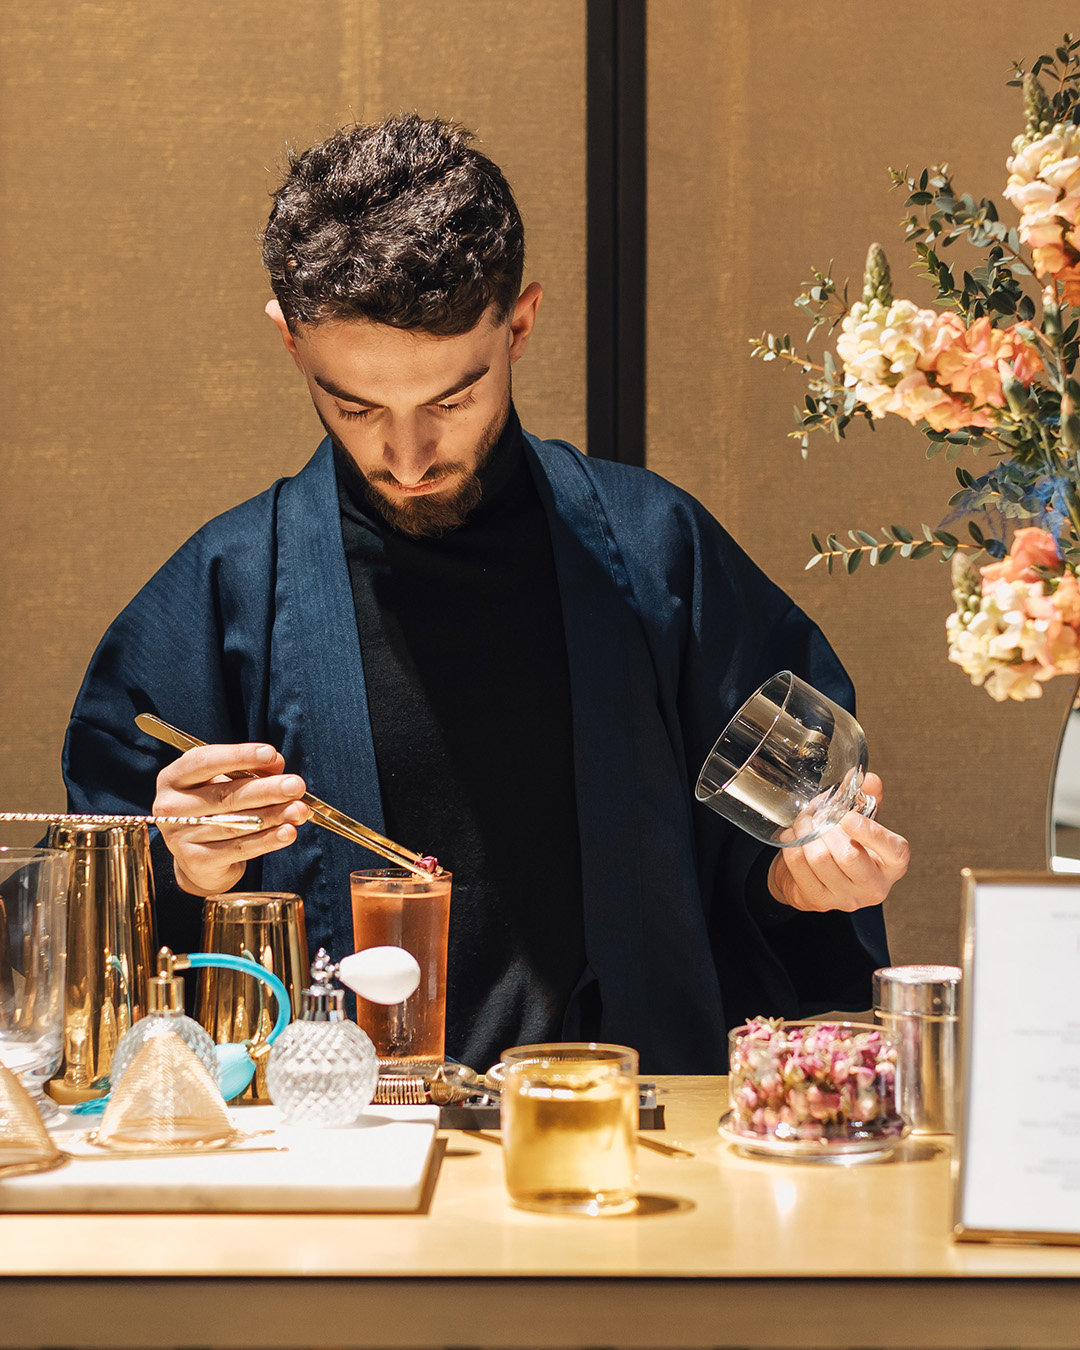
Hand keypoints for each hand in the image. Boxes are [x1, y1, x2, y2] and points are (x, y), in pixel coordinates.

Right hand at [152, 743, 309, 896]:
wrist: (199, 857)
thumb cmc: (215, 808)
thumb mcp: (225, 782)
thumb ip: (250, 769)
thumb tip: (276, 763)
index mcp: (173, 777)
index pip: (204, 761)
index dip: (239, 756)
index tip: (271, 753)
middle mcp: (170, 806)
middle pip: (224, 795)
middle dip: (267, 789)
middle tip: (296, 785)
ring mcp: (179, 837)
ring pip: (235, 823)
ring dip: (273, 815)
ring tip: (299, 810)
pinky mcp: (196, 862)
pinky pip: (239, 849)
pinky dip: (268, 840)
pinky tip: (288, 832)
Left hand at [766, 773, 908, 912]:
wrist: (817, 879)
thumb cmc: (847, 845)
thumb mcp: (861, 821)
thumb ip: (867, 798)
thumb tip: (868, 779)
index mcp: (893, 864)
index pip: (895, 851)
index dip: (872, 833)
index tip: (848, 817)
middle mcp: (874, 887)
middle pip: (849, 856)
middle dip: (828, 829)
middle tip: (817, 815)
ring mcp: (846, 898)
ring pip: (820, 860)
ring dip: (806, 833)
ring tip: (804, 823)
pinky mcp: (819, 901)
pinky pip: (800, 867)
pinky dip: (792, 846)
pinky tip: (794, 838)